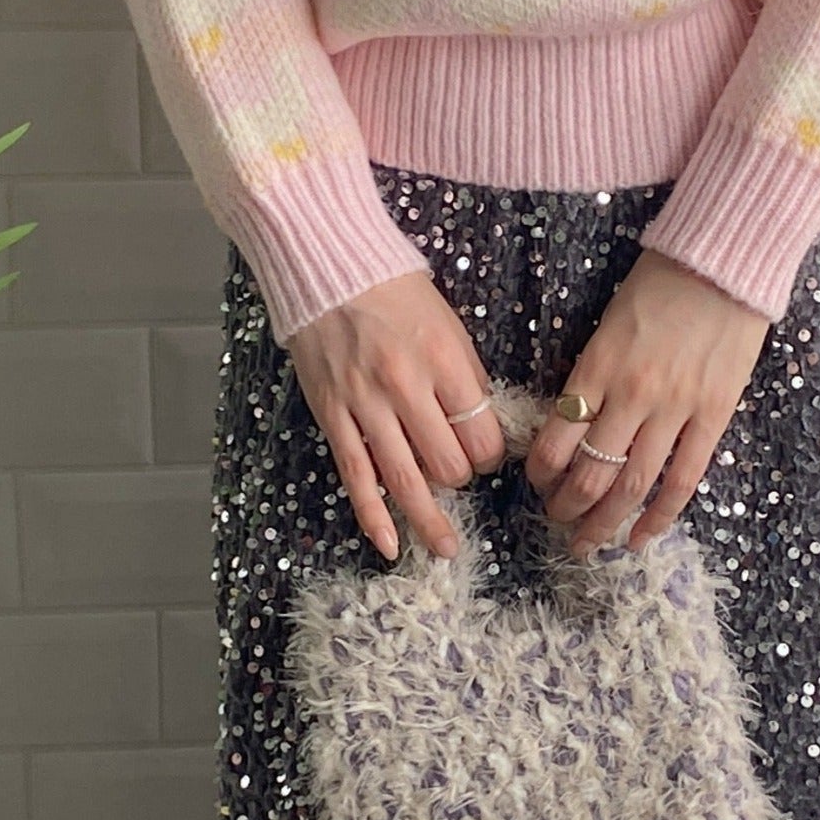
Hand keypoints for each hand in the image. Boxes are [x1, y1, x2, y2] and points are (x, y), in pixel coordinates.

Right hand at [286, 269, 506, 560]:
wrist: (327, 270)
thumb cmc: (395, 294)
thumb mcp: (448, 326)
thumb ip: (465, 379)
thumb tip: (481, 431)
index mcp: (443, 361)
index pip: (481, 432)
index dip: (491, 455)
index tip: (487, 455)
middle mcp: (405, 386)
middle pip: (447, 462)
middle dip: (461, 478)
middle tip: (459, 473)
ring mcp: (365, 405)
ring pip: (405, 480)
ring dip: (429, 520)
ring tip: (446, 548)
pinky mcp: (332, 416)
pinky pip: (356, 477)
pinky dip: (374, 517)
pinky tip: (390, 544)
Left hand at [525, 249, 767, 555]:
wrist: (726, 262)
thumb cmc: (662, 284)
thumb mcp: (608, 324)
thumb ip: (593, 374)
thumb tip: (574, 423)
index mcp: (597, 367)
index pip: (556, 437)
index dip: (541, 472)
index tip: (537, 483)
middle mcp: (631, 394)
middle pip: (590, 473)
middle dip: (566, 508)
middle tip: (556, 523)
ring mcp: (675, 408)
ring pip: (632, 485)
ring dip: (604, 522)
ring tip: (588, 543)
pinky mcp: (714, 415)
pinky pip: (684, 479)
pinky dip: (659, 516)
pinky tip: (640, 537)